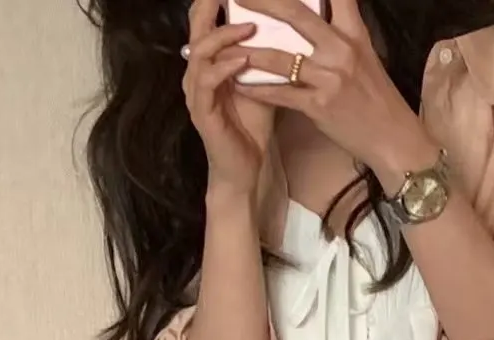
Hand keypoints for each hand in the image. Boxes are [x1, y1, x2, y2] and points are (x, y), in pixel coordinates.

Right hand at [183, 0, 275, 199]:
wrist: (246, 169)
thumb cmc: (254, 126)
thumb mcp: (265, 82)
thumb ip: (269, 55)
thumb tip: (296, 28)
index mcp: (211, 60)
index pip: (207, 18)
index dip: (217, 0)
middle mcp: (198, 70)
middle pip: (196, 24)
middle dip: (212, 4)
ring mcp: (197, 91)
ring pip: (200, 50)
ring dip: (224, 36)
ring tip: (249, 27)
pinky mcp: (202, 112)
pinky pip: (206, 81)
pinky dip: (224, 67)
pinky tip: (243, 60)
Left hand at [241, 0, 438, 191]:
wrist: (393, 139)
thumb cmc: (376, 98)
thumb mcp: (365, 55)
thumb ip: (340, 32)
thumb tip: (316, 13)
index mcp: (353, 32)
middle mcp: (341, 49)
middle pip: (295, 13)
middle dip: (262, 1)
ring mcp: (329, 78)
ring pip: (279, 57)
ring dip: (249, 52)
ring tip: (226, 47)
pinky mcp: (318, 106)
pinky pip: (279, 93)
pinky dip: (256, 88)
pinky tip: (239, 84)